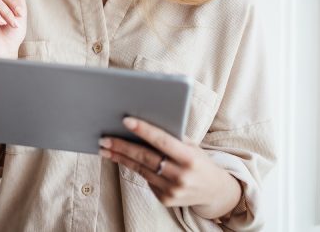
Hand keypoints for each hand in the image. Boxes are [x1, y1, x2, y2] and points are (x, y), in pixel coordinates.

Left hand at [99, 117, 242, 219]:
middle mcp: (181, 176)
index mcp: (190, 158)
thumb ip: (172, 137)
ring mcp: (172, 190)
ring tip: (105, 148)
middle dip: (121, 146)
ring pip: (140, 169)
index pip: (162, 141)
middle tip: (104, 139)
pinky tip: (121, 159)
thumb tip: (143, 124)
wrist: (215, 191)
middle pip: (145, 157)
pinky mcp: (165, 199)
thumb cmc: (199, 161)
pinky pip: (146, 179)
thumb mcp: (192, 146)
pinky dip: (134, 168)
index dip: (143, 130)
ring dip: (120, 158)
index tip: (126, 121)